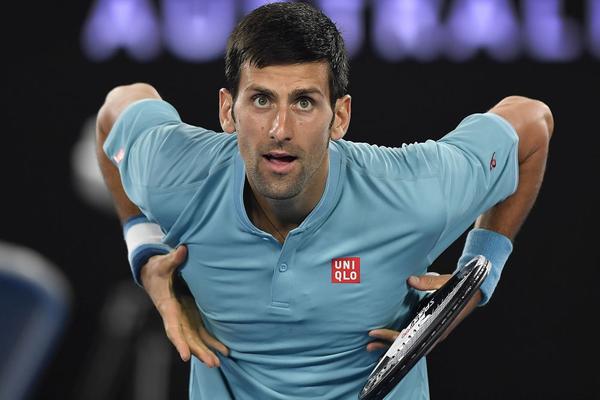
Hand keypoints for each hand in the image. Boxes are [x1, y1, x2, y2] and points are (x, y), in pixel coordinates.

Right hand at [140, 245, 228, 365]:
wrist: (154, 274)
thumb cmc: (158, 269)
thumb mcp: (163, 263)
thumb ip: (173, 259)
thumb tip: (182, 249)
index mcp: (167, 307)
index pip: (173, 328)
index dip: (179, 342)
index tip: (185, 355)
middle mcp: (176, 317)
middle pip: (187, 339)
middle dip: (198, 352)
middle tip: (212, 363)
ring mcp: (185, 318)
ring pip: (195, 339)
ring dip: (206, 351)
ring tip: (218, 363)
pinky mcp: (192, 316)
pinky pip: (202, 333)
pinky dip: (212, 342)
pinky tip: (224, 352)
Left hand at [367, 273, 481, 352]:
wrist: (473, 293)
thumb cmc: (459, 289)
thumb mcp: (445, 283)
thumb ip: (428, 282)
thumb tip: (410, 280)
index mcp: (436, 326)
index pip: (408, 336)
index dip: (390, 336)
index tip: (375, 333)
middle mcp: (433, 334)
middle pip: (406, 346)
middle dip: (386, 346)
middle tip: (368, 345)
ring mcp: (431, 333)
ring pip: (408, 345)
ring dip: (390, 346)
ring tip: (372, 347)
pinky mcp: (429, 330)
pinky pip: (412, 339)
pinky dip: (399, 340)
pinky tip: (387, 340)